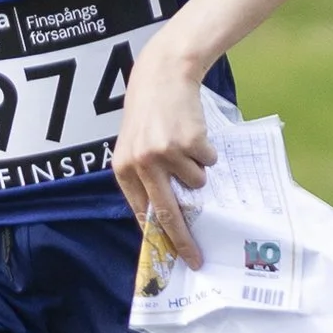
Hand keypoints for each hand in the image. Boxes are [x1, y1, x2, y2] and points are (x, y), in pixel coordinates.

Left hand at [111, 25, 219, 266]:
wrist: (162, 75)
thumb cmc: (149, 114)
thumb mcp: (134, 147)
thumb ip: (144, 179)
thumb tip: (163, 219)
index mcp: (123, 169)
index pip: (143, 214)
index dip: (160, 238)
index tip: (176, 257)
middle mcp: (141, 164)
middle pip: (167, 213)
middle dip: (184, 239)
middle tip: (197, 257)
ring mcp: (165, 154)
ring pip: (196, 183)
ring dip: (197, 169)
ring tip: (184, 144)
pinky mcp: (188, 143)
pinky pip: (209, 162)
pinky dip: (207, 151)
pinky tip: (192, 132)